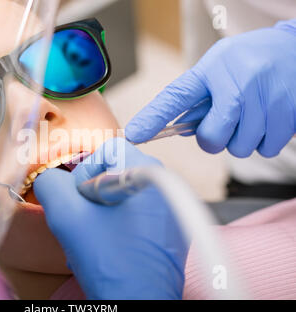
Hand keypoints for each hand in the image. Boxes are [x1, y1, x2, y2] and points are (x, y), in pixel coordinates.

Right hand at [34, 138, 187, 298]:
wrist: (138, 304)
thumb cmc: (108, 260)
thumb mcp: (66, 214)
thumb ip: (51, 183)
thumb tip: (51, 177)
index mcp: (149, 173)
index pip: (108, 148)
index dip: (85, 173)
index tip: (83, 202)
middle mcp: (166, 186)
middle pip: (114, 170)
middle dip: (92, 195)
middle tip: (87, 221)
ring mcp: (169, 208)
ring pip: (121, 193)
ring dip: (101, 211)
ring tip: (96, 236)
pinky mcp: (169, 228)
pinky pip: (134, 211)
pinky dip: (116, 222)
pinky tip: (109, 244)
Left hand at [126, 20, 295, 157]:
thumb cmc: (253, 61)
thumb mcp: (221, 69)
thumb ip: (200, 98)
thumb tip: (180, 129)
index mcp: (212, 68)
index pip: (176, 97)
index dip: (153, 118)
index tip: (134, 134)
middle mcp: (237, 80)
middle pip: (211, 138)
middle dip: (215, 140)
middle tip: (226, 124)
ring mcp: (265, 96)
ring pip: (240, 147)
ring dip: (244, 139)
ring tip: (253, 113)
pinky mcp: (289, 111)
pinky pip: (266, 147)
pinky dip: (266, 140)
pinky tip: (270, 117)